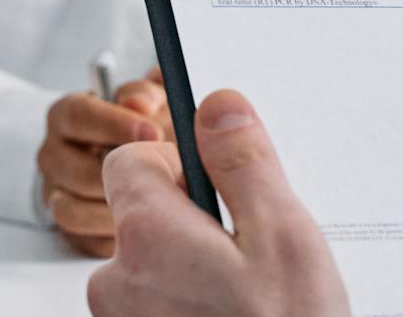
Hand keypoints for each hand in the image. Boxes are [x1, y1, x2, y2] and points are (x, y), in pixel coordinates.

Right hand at [40, 68, 172, 257]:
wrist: (127, 155)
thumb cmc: (137, 124)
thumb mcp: (144, 99)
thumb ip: (143, 94)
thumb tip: (139, 104)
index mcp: (67, 115)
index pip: (78, 115)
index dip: (115, 123)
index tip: (153, 131)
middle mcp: (54, 154)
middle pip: (74, 169)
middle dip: (119, 177)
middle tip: (157, 177)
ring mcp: (56, 192)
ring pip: (71, 210)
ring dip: (112, 211)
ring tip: (149, 206)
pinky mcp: (67, 227)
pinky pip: (82, 239)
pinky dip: (111, 237)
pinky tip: (140, 226)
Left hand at [90, 89, 348, 316]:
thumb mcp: (285, 236)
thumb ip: (244, 162)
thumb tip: (217, 106)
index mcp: (147, 235)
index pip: (128, 159)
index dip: (176, 163)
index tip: (218, 188)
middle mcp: (117, 282)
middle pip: (139, 215)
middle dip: (188, 222)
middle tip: (246, 257)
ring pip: (148, 267)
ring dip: (188, 272)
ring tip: (243, 302)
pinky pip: (152, 310)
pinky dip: (184, 309)